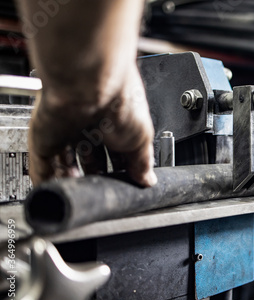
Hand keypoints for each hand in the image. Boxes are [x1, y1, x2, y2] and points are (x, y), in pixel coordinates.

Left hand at [28, 67, 156, 186]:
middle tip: (104, 190)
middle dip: (96, 175)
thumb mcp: (142, 136)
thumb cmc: (117, 99)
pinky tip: (56, 193)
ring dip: (72, 181)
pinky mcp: (44, 139)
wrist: (89, 86)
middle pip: (89, 157)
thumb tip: (148, 179)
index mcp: (113, 121)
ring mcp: (64, 132)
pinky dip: (47, 182)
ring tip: (83, 195)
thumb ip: (144, 161)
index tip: (124, 184)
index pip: (115, 152)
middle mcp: (87, 125)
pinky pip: (41, 165)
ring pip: (64, 162)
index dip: (119, 169)